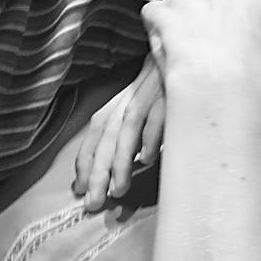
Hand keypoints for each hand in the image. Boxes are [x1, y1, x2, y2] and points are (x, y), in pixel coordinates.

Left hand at [71, 55, 165, 211]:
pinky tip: (147, 160)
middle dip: (96, 172)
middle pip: (105, 138)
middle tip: (93, 203)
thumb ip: (126, 139)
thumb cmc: (160, 92)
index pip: (93, 135)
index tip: (79, 189)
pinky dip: (149, 140)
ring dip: (120, 162)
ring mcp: (147, 98)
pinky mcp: (167, 97)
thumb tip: (113, 176)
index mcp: (116, 106)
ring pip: (126, 131)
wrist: (181, 57)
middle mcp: (127, 102)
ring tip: (117, 190)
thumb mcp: (139, 111)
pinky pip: (155, 120)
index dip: (84, 162)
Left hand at [142, 0, 260, 101]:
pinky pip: (154, 14)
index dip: (244, 22)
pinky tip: (165, 50)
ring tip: (189, 55)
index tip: (242, 44)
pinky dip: (156, 29)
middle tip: (215, 48)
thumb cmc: (258, 75)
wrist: (220, 81)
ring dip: (184, 24)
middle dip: (212, 16)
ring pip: (183, 4)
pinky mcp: (161, 9)